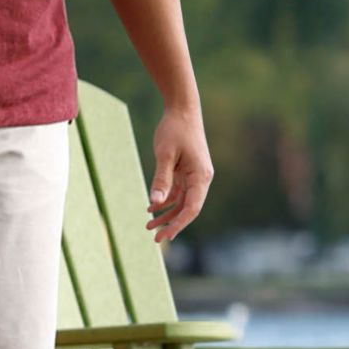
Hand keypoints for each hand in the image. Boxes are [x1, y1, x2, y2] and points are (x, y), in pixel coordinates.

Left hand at [146, 108, 212, 243]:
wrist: (182, 109)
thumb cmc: (175, 130)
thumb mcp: (165, 155)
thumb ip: (161, 179)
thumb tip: (155, 203)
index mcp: (201, 176)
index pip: (192, 207)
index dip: (179, 224)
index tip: (165, 236)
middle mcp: (201, 178)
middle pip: (188, 208)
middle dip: (172, 224)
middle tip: (155, 239)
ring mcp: (194, 175)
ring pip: (181, 202)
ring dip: (166, 214)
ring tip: (148, 225)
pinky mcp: (186, 171)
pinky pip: (177, 192)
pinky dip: (165, 200)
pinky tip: (151, 207)